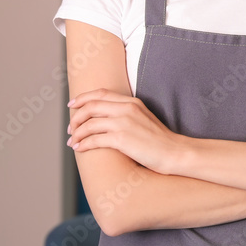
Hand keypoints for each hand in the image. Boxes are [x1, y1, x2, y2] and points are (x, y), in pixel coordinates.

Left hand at [66, 88, 181, 174]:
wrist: (174, 152)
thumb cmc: (159, 140)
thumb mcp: (143, 118)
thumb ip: (127, 114)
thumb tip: (106, 119)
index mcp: (132, 102)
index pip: (101, 93)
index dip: (83, 98)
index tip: (72, 105)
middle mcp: (127, 109)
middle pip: (91, 106)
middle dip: (76, 117)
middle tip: (71, 128)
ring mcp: (124, 123)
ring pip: (90, 123)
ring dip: (77, 133)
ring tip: (72, 141)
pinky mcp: (122, 139)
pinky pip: (94, 139)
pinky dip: (83, 144)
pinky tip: (79, 149)